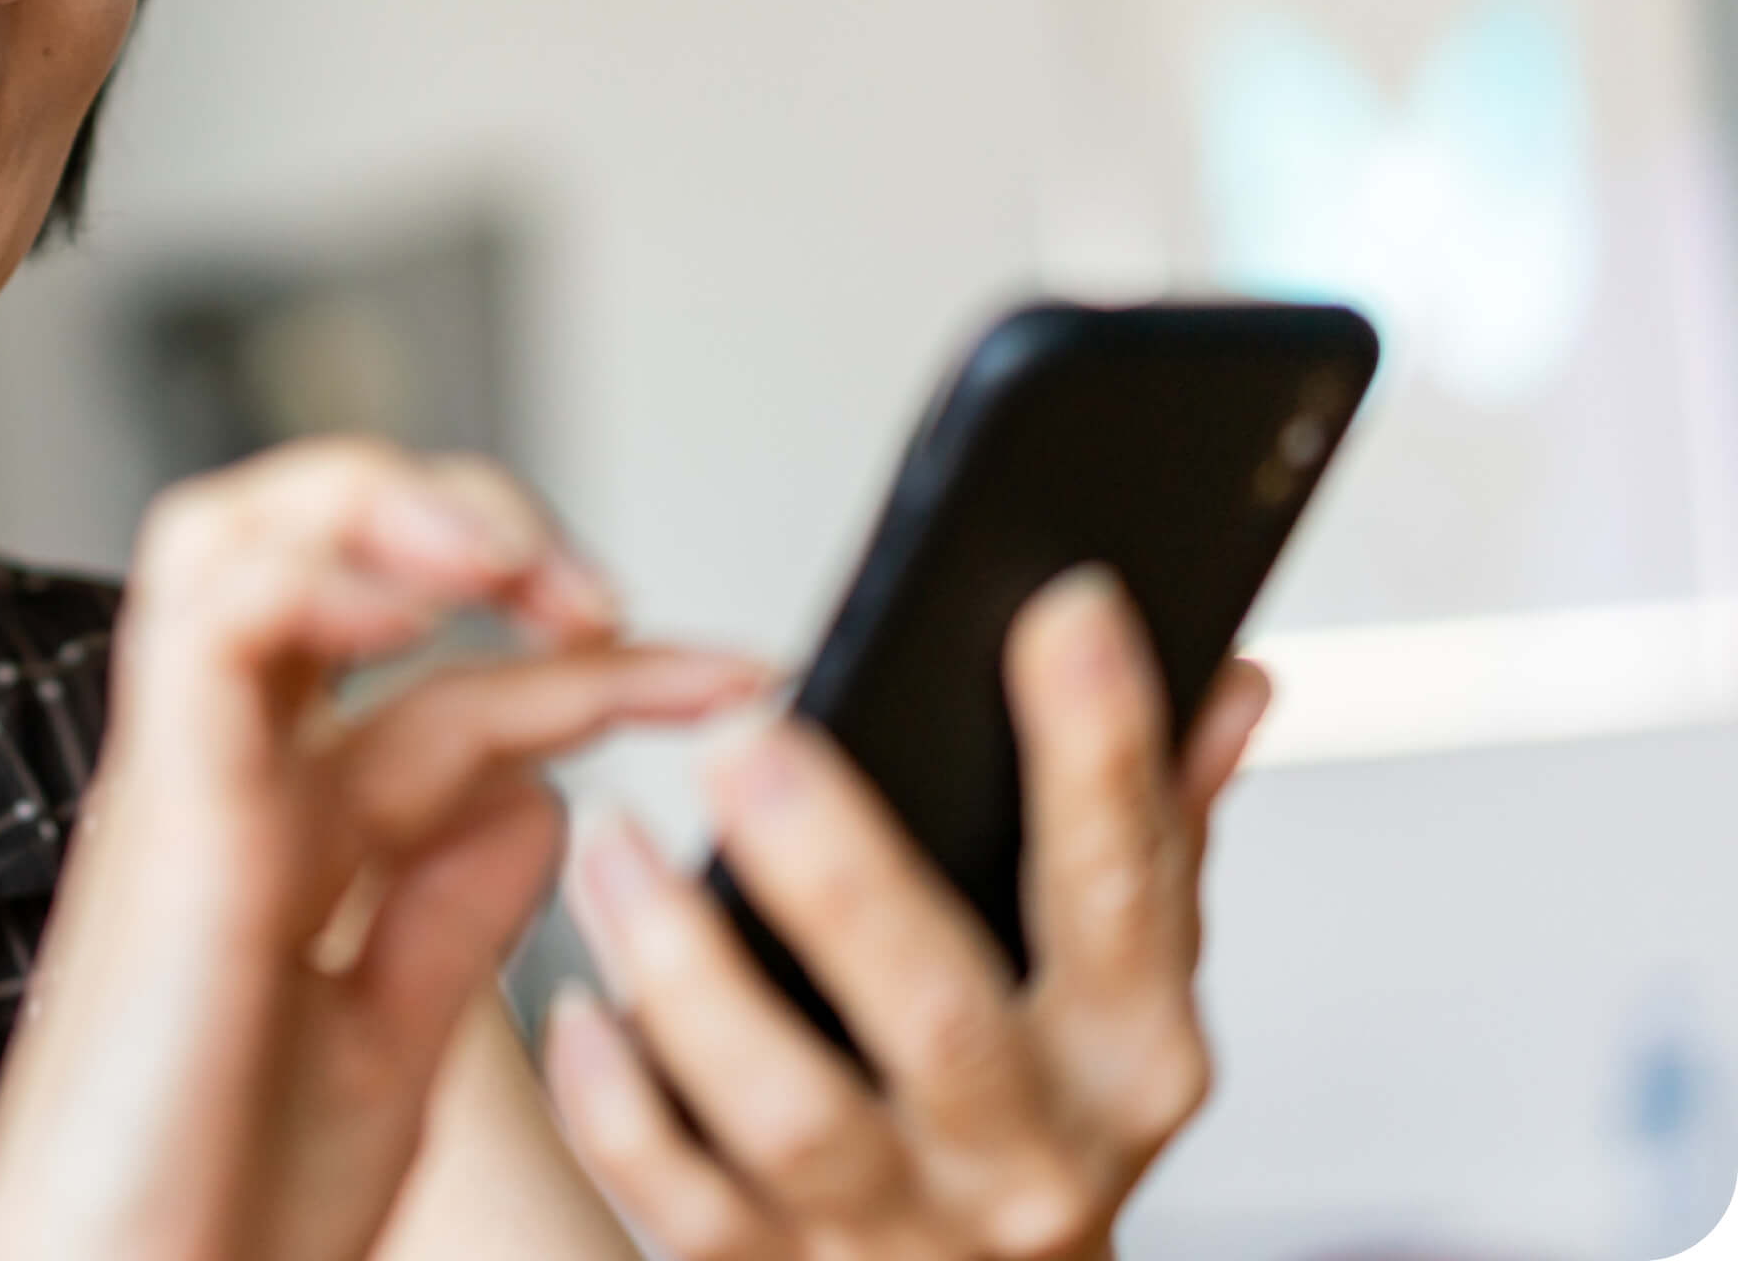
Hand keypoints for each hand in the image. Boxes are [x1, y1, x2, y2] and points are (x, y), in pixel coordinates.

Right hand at [0, 438, 769, 1260]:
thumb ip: (446, 915)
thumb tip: (538, 792)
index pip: (450, 686)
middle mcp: (227, 781)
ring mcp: (187, 783)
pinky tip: (426, 607)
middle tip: (602, 594)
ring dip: (390, 507)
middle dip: (469, 516)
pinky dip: (322, 573)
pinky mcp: (165, 815)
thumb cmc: (218, 1210)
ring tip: (516, 562)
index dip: (603, 665)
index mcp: (283, 835)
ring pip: (241, 535)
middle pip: (311, 544)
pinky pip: (215, 623)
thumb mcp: (382, 1050)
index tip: (735, 679)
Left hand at [543, 564, 1270, 1259]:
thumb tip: (1229, 681)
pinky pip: (682, 1202)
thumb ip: (1156, 830)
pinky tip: (579, 1005)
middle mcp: (1032, 1154)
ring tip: (612, 847)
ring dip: (689, 971)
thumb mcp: (1121, 986)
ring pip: (790, 1113)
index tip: (1061, 610)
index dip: (1103, 747)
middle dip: (840, 875)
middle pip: (941, 1015)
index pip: (1130, 887)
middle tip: (746, 743)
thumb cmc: (1042, 1117)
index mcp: (1132, 1052)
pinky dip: (619, 1106)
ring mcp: (907, 1231)